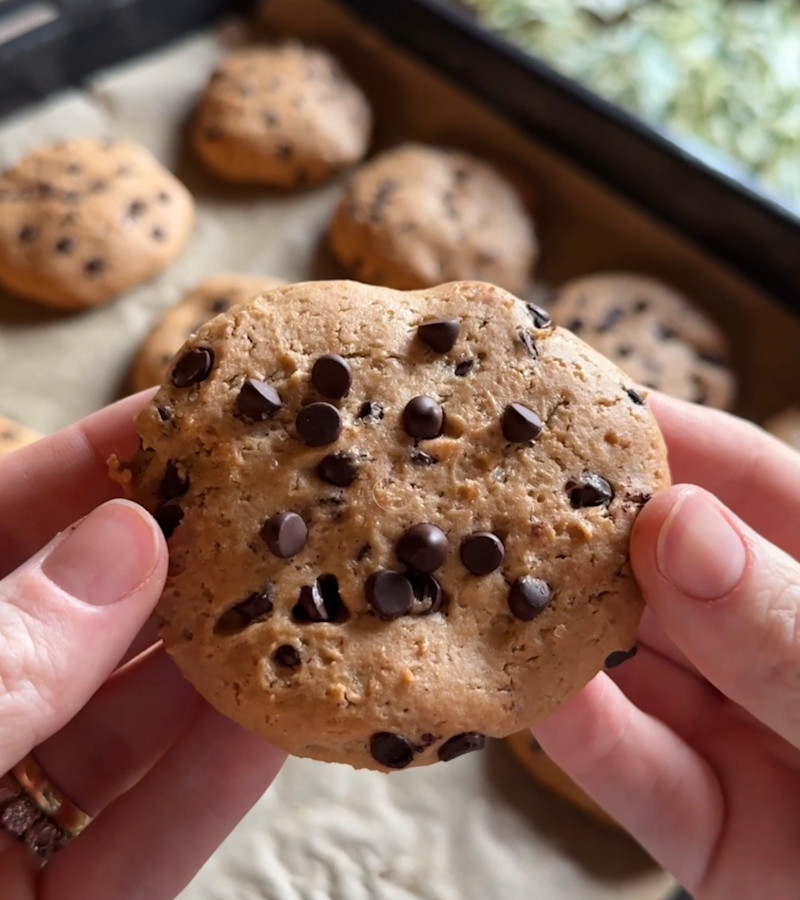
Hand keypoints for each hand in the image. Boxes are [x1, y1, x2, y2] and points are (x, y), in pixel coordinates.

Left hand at [0, 394, 284, 899]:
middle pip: (76, 623)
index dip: (82, 466)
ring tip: (302, 597)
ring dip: (217, 667)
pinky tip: (282, 717)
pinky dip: (215, 782)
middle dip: (177, 561)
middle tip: (271, 503)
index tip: (179, 415)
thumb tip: (121, 546)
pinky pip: (146, 841)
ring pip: (125, 730)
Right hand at [533, 393, 799, 899]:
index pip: (743, 482)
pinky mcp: (711, 824)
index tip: (573, 404)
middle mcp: (775, 644)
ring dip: (557, 634)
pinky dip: (582, 737)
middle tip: (496, 493)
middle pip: (664, 572)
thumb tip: (678, 524)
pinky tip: (530, 693)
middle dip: (579, 534)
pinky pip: (640, 775)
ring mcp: (742, 733)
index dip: (660, 436)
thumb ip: (786, 622)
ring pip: (634, 671)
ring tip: (484, 584)